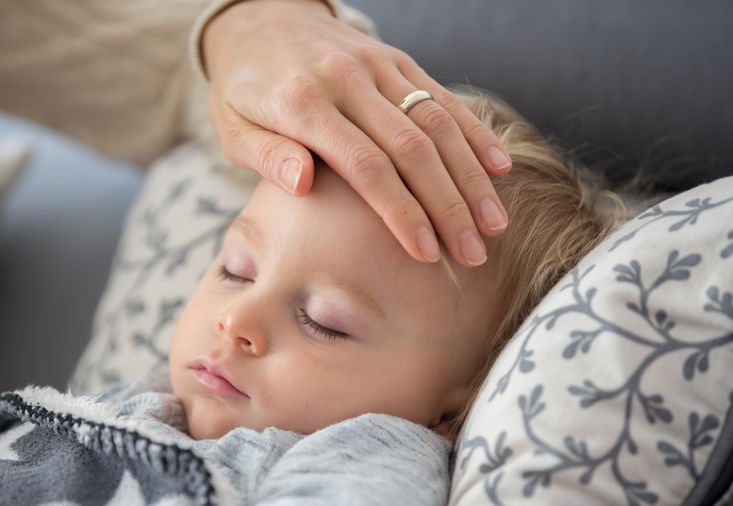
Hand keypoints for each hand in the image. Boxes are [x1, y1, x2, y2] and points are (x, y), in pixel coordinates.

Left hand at [203, 0, 511, 265]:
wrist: (257, 18)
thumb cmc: (242, 89)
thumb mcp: (233, 127)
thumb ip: (267, 155)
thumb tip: (304, 184)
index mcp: (302, 103)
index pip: (364, 165)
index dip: (400, 211)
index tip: (426, 253)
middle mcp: (346, 80)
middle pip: (411, 149)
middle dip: (448, 206)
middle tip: (473, 254)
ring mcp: (375, 66)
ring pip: (436, 122)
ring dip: (470, 176)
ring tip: (494, 224)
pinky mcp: (394, 59)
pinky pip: (441, 95)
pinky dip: (474, 131)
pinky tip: (498, 168)